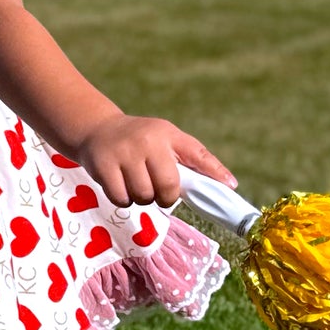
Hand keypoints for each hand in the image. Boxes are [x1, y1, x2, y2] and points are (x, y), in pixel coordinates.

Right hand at [76, 115, 235, 206]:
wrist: (97, 129)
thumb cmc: (141, 140)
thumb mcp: (168, 140)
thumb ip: (195, 161)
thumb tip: (230, 184)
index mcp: (168, 134)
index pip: (197, 154)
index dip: (215, 171)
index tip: (232, 187)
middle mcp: (147, 141)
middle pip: (167, 187)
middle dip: (164, 196)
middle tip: (156, 189)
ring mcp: (124, 153)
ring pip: (144, 196)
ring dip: (141, 198)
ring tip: (135, 183)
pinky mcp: (104, 166)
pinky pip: (122, 199)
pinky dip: (123, 199)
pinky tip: (120, 184)